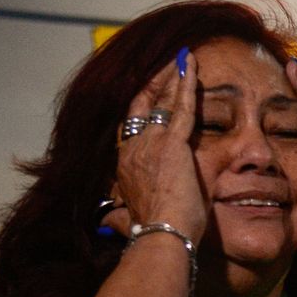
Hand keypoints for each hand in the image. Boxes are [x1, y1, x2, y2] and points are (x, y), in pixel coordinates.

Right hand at [114, 51, 207, 239]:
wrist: (161, 236)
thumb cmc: (154, 232)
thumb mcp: (130, 221)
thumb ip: (119, 219)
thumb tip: (106, 226)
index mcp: (123, 165)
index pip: (132, 127)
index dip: (140, 107)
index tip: (148, 94)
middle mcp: (132, 149)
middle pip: (142, 106)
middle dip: (155, 84)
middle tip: (167, 65)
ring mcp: (150, 143)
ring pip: (161, 101)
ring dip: (172, 78)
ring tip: (181, 59)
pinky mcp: (173, 143)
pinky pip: (181, 106)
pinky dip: (186, 83)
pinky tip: (191, 64)